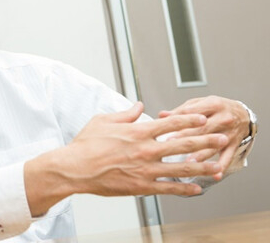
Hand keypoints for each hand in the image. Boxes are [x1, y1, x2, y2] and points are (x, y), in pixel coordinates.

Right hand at [24, 102, 227, 215]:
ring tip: (218, 165)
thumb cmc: (86, 144)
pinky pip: (168, 188)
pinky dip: (184, 189)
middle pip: (182, 143)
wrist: (75, 168)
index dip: (189, 120)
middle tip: (221, 137)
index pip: (170, 124)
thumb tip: (139, 106)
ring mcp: (145, 169)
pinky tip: (196, 188)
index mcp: (137, 132)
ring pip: (180, 167)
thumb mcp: (103, 121)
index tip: (202, 118)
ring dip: (201, 165)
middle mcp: (145, 149)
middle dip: (205, 140)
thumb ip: (125, 114)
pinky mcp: (141, 186)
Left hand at [158, 96, 249, 179]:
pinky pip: (228, 158)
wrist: (243, 115)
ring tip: (188, 163)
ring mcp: (229, 133)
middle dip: (186, 137)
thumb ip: (181, 110)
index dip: (179, 120)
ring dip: (201, 155)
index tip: (166, 127)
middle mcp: (223, 118)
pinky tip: (214, 174)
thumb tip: (161, 115)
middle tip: (171, 144)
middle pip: (203, 129)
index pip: (194, 112)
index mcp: (213, 104)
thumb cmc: (216, 108)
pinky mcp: (234, 145)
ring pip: (213, 145)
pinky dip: (221, 167)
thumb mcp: (200, 103)